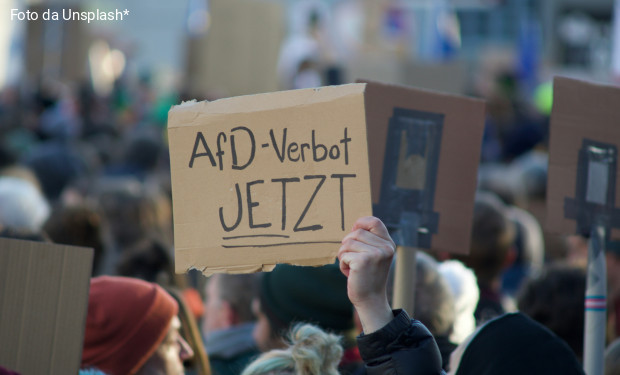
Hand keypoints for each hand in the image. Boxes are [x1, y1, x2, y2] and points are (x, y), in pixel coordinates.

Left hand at [338, 216, 394, 333]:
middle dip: (347, 244)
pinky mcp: (363, 261)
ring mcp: (376, 254)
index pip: (375, 221)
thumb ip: (369, 241)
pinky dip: (342, 264)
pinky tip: (351, 273)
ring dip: (344, 255)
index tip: (353, 231)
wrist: (370, 300)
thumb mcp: (374, 255)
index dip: (361, 223)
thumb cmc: (368, 276)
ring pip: (348, 243)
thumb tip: (355, 226)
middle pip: (357, 232)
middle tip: (350, 258)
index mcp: (388, 244)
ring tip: (351, 266)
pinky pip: (344, 254)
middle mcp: (385, 248)